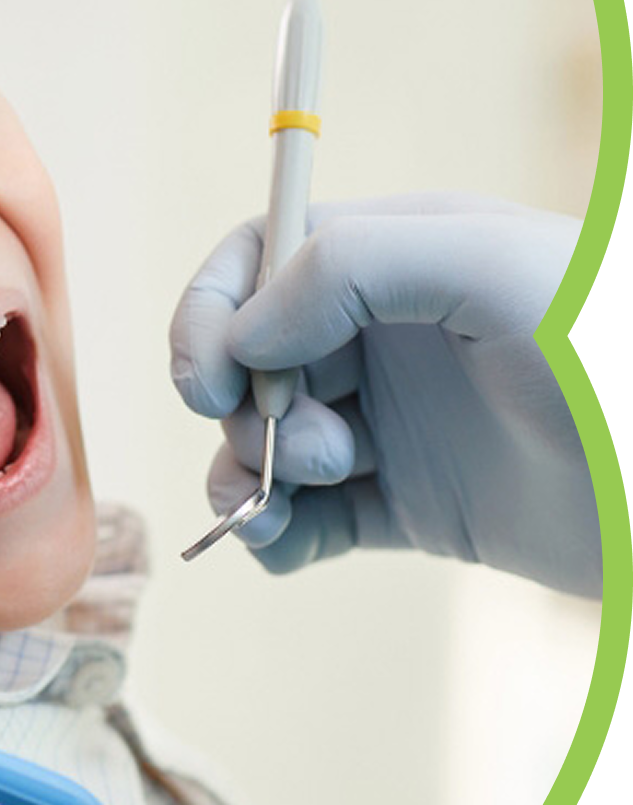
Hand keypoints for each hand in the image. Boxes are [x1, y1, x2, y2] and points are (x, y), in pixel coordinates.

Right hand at [169, 192, 599, 596]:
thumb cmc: (602, 356)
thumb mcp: (485, 266)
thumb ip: (349, 267)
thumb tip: (247, 334)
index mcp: (395, 259)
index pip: (257, 259)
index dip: (211, 314)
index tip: (212, 383)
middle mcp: (382, 336)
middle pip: (249, 359)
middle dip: (246, 409)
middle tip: (316, 448)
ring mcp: (393, 424)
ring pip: (264, 444)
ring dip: (250, 476)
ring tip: (296, 506)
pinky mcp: (409, 508)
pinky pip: (303, 521)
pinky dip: (271, 536)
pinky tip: (283, 546)